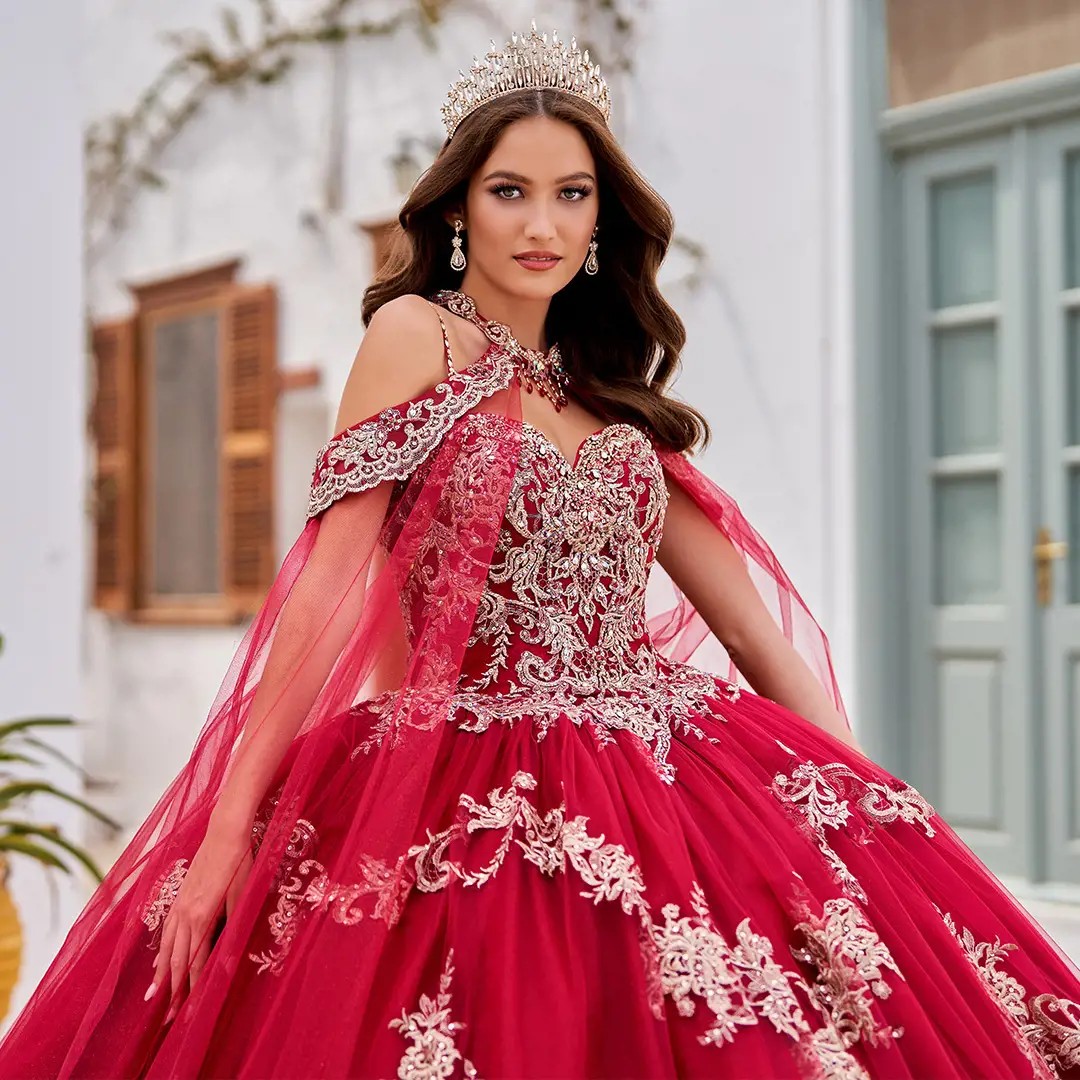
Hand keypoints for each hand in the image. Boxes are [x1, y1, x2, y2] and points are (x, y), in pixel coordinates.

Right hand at [145, 826, 253, 1023]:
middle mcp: (185, 913)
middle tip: (167, 1017)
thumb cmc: (240, 861)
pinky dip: (162, 948)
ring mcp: (180, 903)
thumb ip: (233, 927)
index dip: (191, 987)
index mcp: (201, 916)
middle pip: (175, 959)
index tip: (188, 1011)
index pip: (194, 961)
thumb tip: (227, 958)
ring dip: (161, 972)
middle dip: (171, 989)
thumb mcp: (243, 895)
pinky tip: (161, 955)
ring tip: (154, 994)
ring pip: (167, 945)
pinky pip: (167, 928)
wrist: (226, 829)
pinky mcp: (180, 894)